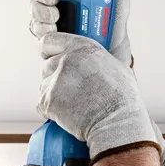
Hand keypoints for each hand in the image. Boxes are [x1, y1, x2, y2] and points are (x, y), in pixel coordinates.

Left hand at [38, 32, 156, 159]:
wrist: (117, 123)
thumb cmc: (123, 101)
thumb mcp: (116, 68)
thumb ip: (97, 60)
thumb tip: (93, 62)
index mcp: (83, 47)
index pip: (49, 41)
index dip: (49, 52)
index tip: (52, 58)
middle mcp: (66, 60)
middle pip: (46, 66)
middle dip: (54, 78)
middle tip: (71, 91)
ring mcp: (55, 80)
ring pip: (43, 86)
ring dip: (53, 95)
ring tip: (74, 105)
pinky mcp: (47, 100)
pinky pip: (42, 104)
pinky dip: (51, 112)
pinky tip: (69, 114)